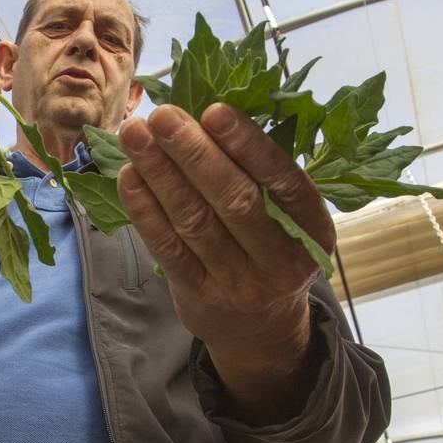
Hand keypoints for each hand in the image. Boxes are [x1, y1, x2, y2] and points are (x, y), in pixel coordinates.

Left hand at [117, 102, 334, 420]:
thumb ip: (261, 176)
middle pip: (234, 200)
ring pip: (195, 220)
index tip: (214, 110)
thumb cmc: (271, 251)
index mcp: (313, 229)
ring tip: (135, 134)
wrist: (262, 332)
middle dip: (194, 153)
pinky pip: (168, 247)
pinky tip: (129, 177)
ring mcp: (238, 282)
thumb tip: (206, 113)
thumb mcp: (290, 220)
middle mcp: (280, 259)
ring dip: (161, 173)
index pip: (283, 181)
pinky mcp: (198, 296)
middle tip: (163, 115)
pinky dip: (145, 210)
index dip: (248, 145)